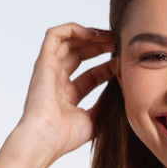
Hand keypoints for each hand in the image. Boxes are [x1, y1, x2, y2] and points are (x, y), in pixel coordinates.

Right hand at [17, 22, 115, 160]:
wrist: (46, 138)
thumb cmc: (65, 136)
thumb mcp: (94, 120)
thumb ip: (106, 105)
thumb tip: (121, 91)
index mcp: (68, 96)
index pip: (91, 75)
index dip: (108, 67)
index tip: (123, 63)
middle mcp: (57, 81)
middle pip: (80, 55)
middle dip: (100, 47)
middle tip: (119, 43)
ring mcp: (49, 70)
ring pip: (69, 42)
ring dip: (89, 36)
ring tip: (109, 36)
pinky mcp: (43, 61)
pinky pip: (55, 35)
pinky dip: (72, 29)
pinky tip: (92, 33)